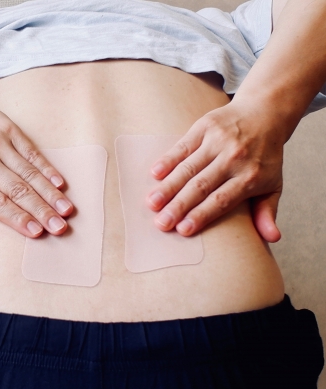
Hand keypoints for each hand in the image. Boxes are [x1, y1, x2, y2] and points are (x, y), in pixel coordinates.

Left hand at [0, 89, 73, 239]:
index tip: (36, 233)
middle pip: (16, 190)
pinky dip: (46, 168)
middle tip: (59, 227)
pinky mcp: (6, 128)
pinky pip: (30, 152)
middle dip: (40, 210)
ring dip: (49, 193)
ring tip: (66, 210)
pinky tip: (59, 183)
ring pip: (28, 172)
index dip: (17, 218)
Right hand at [146, 99, 284, 242]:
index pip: (221, 200)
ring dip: (168, 187)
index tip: (183, 230)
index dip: (201, 215)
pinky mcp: (205, 127)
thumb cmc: (264, 156)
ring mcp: (218, 141)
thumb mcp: (273, 184)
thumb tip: (273, 238)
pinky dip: (168, 160)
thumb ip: (267, 211)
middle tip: (161, 223)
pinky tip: (154, 174)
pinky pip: (183, 146)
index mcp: (250, 176)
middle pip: (201, 186)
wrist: (264, 113)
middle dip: (179, 206)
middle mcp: (234, 158)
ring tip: (152, 203)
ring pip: (188, 168)